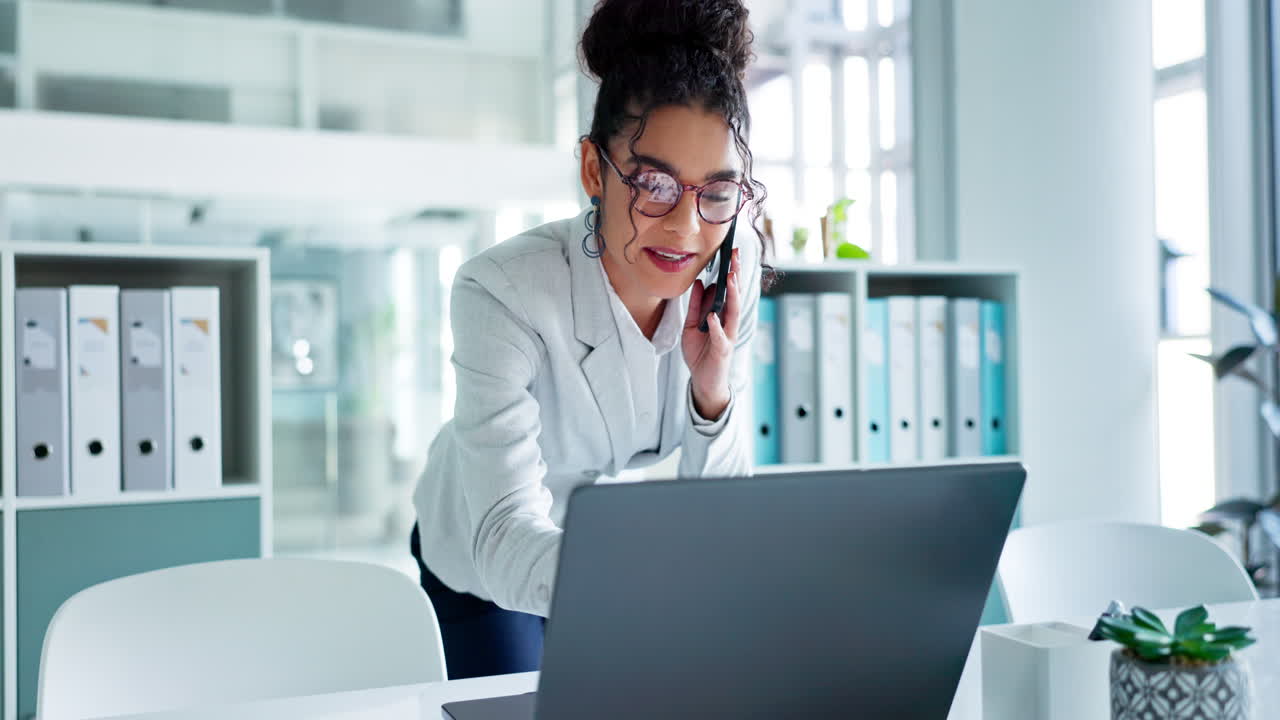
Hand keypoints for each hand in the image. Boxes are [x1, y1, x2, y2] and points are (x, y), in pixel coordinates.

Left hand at [682, 248, 741, 419]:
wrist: (702, 380)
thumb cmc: (700, 352)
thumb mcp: (691, 324)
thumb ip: (696, 305)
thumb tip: (699, 282)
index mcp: (722, 314)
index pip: (728, 289)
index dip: (731, 271)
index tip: (731, 252)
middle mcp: (728, 322)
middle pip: (735, 295)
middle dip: (736, 275)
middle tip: (735, 255)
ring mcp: (727, 336)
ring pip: (732, 313)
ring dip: (732, 295)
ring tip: (730, 278)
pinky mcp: (722, 351)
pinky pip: (720, 337)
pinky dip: (717, 327)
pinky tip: (713, 316)